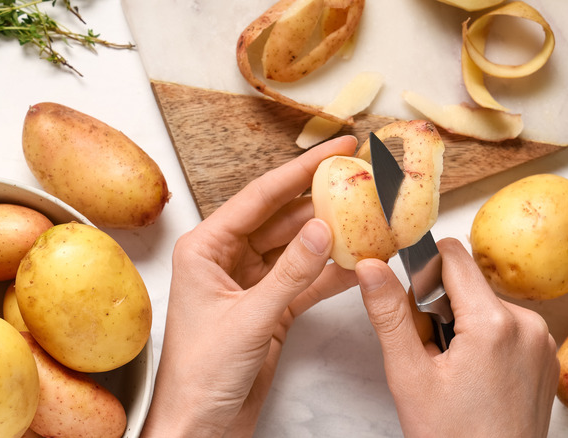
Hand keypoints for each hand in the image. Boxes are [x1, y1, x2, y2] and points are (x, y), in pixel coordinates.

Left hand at [141, 136, 358, 437]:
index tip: (334, 149)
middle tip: (358, 178)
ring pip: (297, 248)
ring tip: (367, 215)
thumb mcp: (248, 318)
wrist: (201, 428)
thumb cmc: (200, 377)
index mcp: (205, 248)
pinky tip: (357, 262)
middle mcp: (227, 259)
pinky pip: (305, 281)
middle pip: (282, 218)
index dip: (300, 170)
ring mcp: (251, 283)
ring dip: (330, 237)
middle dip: (320, 200)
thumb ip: (290, 272)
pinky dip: (330, 274)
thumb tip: (323, 229)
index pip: (259, 197)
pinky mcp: (270, 308)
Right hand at [355, 238, 558, 437]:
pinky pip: (508, 328)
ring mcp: (542, 342)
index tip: (414, 310)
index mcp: (493, 323)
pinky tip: (477, 380)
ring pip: (486, 307)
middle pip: (468, 286)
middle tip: (432, 359)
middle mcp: (528, 324)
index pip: (452, 256)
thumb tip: (370, 267)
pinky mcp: (547, 357)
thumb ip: (389, 314)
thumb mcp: (409, 375)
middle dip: (441, 311)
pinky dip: (487, 343)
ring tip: (455, 375)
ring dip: (463, 328)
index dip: (423, 275)